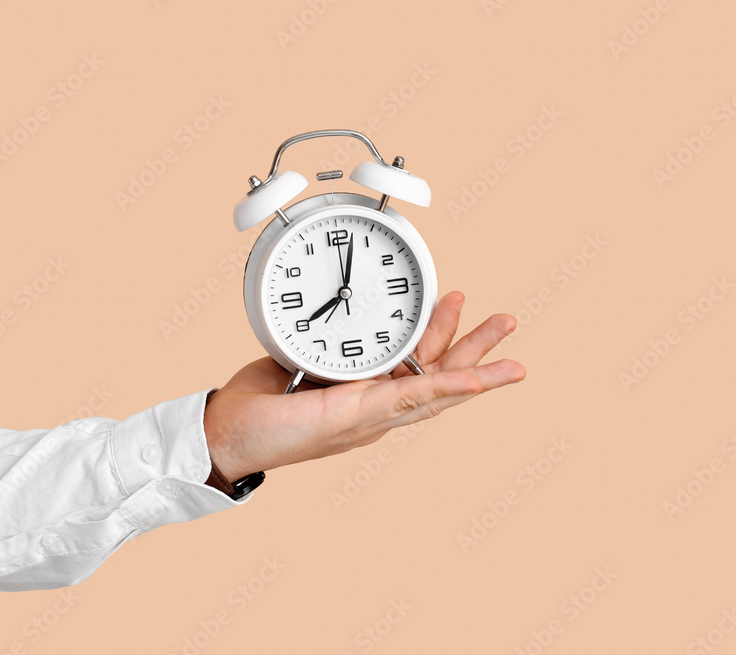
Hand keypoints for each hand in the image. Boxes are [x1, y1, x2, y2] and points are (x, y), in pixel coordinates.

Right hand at [203, 291, 525, 481]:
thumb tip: (409, 390)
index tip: (504, 372)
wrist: (229, 428)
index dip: (469, 381)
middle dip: (474, 346)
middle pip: (436, 368)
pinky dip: (400, 325)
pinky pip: (377, 341)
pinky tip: (414, 311)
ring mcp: (358, 379)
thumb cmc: (274, 436)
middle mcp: (375, 398)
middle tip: (506, 320)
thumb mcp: (332, 423)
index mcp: (377, 415)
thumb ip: (372, 406)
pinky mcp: (335, 360)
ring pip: (412, 350)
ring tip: (462, 299)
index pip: (435, 394)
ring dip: (443, 328)